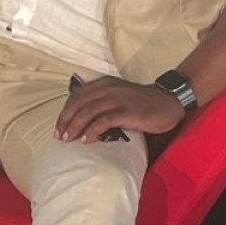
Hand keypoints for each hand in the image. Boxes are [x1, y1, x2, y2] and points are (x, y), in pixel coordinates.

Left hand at [54, 74, 184, 143]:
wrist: (167, 102)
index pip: (76, 96)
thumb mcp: (116, 95)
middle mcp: (107, 88)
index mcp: (102, 83)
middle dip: (65, 120)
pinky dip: (92, 130)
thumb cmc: (140, 103)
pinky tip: (86, 140)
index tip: (58, 128)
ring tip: (68, 140)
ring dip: (75, 126)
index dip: (64, 112)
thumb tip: (80, 119)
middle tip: (59, 136)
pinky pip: (104, 120)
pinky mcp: (127, 111)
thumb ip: (100, 101)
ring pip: (88, 111)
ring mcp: (117, 99)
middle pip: (78, 103)